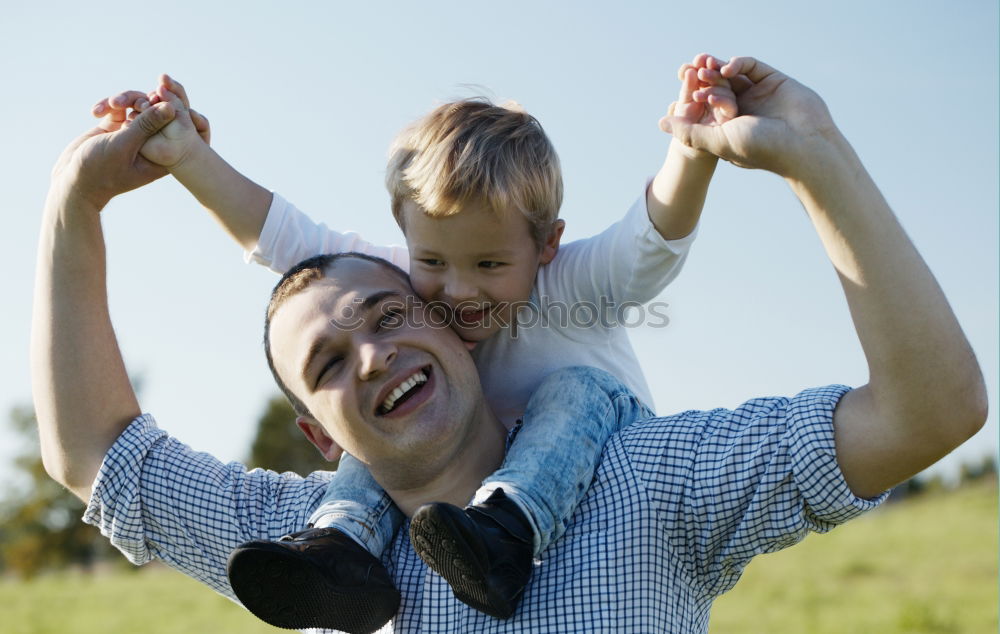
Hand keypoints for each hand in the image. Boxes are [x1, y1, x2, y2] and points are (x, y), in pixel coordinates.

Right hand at [51, 101, 176, 210]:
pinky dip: (107, 106)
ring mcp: (133, 135)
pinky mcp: (116, 129)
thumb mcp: (124, 145)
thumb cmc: (100, 169)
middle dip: (142, 101)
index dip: (168, 105)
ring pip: (137, 106)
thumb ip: (147, 125)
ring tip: (111, 103)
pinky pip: (118, 108)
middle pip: (157, 111)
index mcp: (161, 153)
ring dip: (123, 100)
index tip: (156, 96)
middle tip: (133, 102)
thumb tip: (172, 107)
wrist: (73, 182)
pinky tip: (95, 112)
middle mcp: (150, 143)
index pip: (175, 125)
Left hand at [659, 56, 839, 176]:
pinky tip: (726, 69)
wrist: (805, 145)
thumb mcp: (718, 142)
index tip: (682, 92)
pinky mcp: (773, 80)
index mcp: (729, 126)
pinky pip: (751, 66)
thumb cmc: (762, 149)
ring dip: (716, 71)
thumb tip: (660, 123)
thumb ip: (689, 132)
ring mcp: (758, 94)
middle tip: (688, 72)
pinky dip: (737, 64)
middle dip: (702, 81)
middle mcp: (743, 110)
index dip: (694, 98)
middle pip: (716, 88)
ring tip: (704, 69)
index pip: (705, 107)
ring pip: (732, 76)